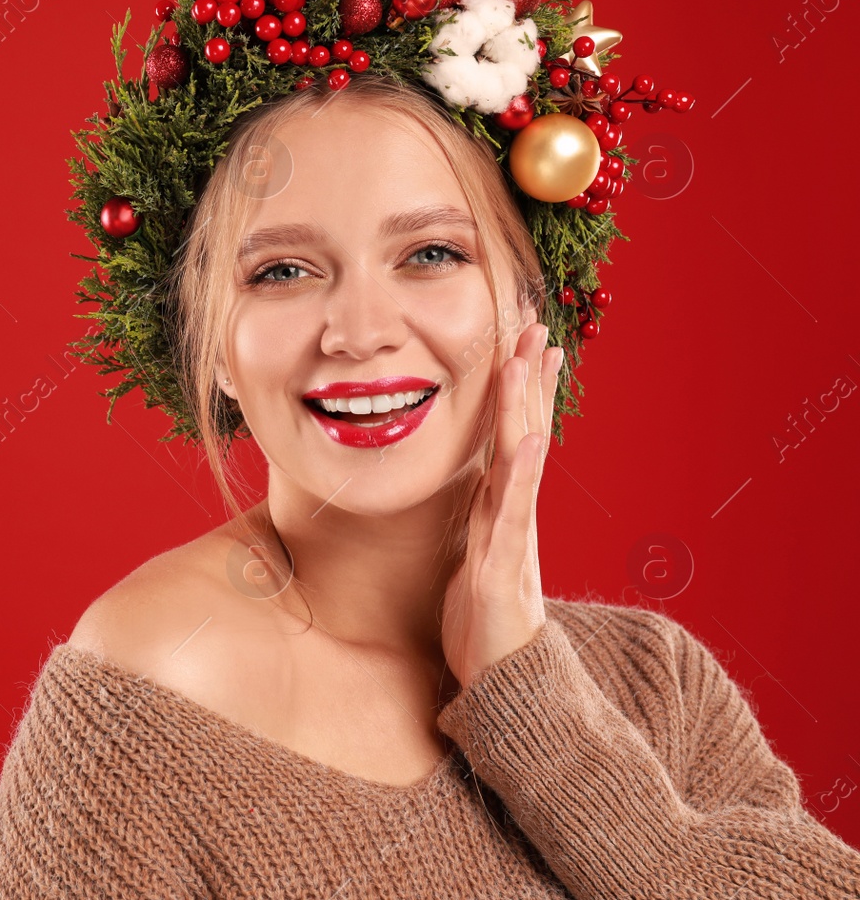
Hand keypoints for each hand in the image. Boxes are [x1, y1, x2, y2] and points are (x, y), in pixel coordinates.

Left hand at [441, 314, 560, 689]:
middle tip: (539, 327)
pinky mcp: (504, 566)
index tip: (524, 344)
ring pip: (522, 461)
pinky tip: (530, 442)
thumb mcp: (474, 557)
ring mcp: (514, 537)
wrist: (503, 683)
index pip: (511, 437)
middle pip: (525, 434)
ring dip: (527, 408)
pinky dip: (522, 476)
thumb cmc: (482, 623)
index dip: (518, 391)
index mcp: (502, 510)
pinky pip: (514, 513)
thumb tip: (472, 489)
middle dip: (531, 381)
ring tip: (531, 362)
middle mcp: (514, 515)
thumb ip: (477, 521)